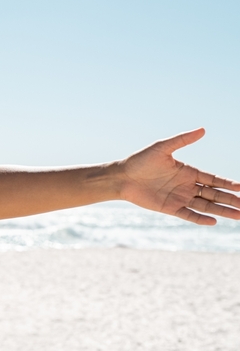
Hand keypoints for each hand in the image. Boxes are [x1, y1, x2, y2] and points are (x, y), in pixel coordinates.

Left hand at [118, 128, 239, 224]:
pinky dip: (200, 218)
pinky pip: (188, 215)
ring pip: (206, 206)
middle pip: (214, 194)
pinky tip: (214, 221)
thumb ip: (183, 139)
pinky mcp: (170, 208)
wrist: (121, 177)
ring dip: (222, 211)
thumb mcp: (162, 147)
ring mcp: (179, 198)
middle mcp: (187, 186)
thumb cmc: (141, 160)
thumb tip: (203, 129)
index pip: (214, 179)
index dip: (229, 184)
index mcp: (188, 171)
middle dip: (232, 200)